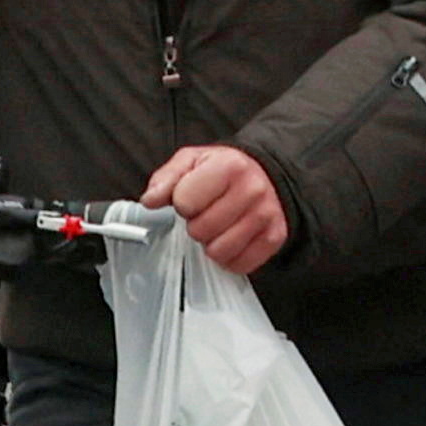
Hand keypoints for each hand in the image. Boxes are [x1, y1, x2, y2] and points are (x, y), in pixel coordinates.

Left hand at [146, 143, 290, 271]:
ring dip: (212, 243)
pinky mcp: (275, 237)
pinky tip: (231, 238)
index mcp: (229, 166)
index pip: (185, 203)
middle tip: (206, 214)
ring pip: (219, 252)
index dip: (182, 204)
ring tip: (219, 227)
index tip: (191, 198)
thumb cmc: (224, 169)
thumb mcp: (191, 161)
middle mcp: (252, 190)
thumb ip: (167, 178)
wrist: (267, 174)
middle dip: (197, 225)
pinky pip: (240, 264)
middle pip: (201, 231)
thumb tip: (150, 201)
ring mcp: (266, 216)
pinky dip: (230, 257)